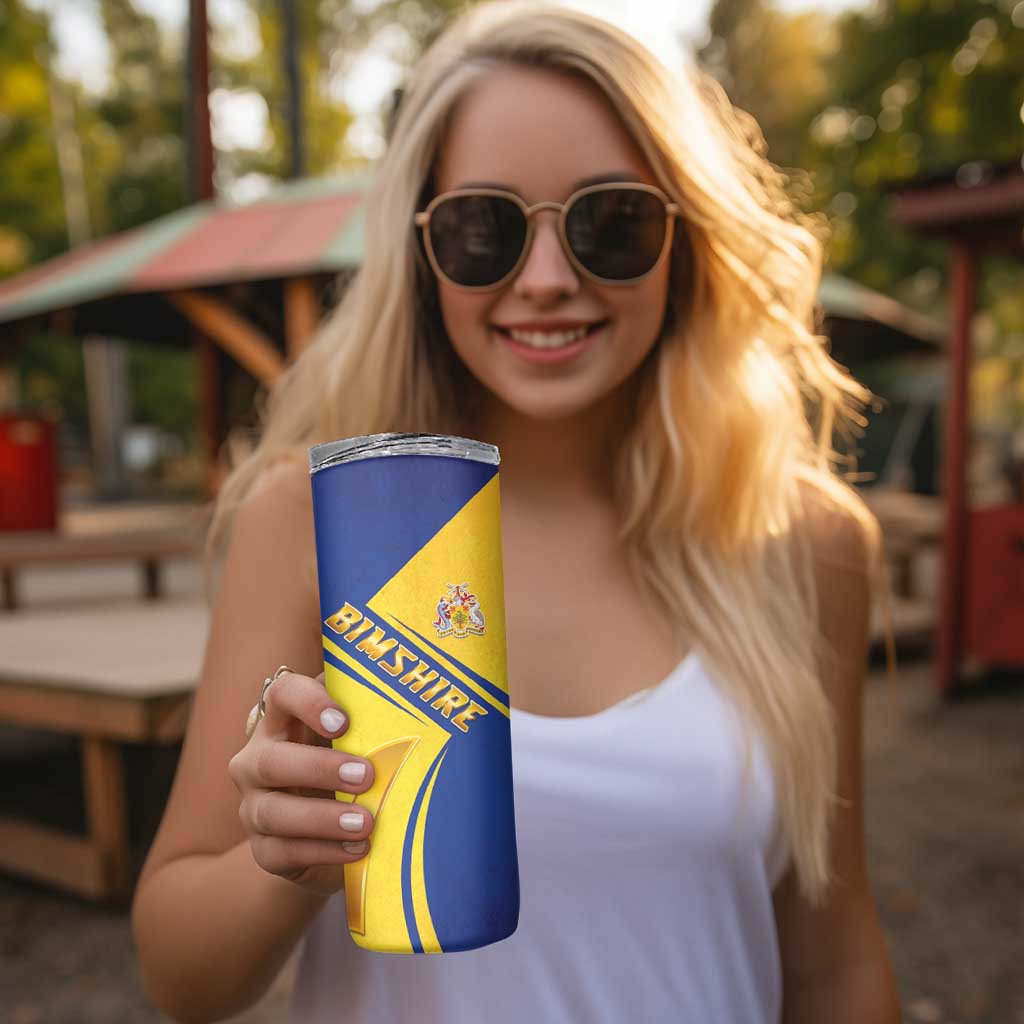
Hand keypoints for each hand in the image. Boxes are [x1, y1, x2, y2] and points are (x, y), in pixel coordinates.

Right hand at [228, 669, 375, 894]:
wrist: (327, 832)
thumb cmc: (347, 766)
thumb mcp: (356, 737)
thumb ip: (370, 714)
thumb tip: (414, 699)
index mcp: (281, 721)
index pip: (282, 694)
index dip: (309, 703)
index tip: (344, 722)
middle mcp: (257, 760)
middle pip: (271, 759)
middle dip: (320, 768)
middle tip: (367, 776)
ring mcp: (254, 807)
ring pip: (272, 811)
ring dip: (323, 817)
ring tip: (365, 823)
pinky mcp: (263, 850)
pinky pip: (284, 852)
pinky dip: (324, 852)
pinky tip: (357, 848)